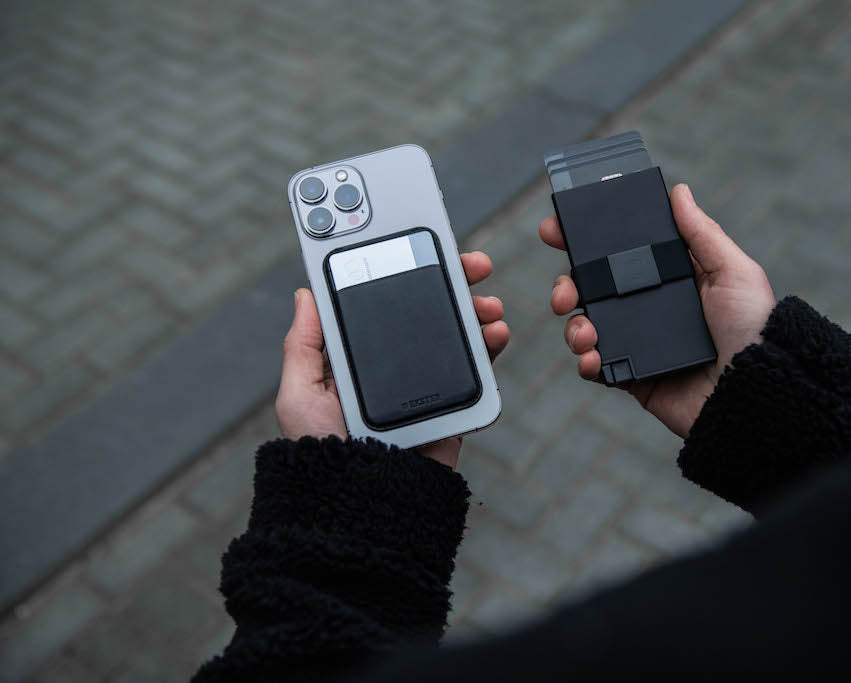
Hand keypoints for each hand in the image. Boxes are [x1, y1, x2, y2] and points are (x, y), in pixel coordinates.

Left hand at [275, 251, 509, 468]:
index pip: (377, 302)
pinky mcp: (450, 406)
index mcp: (353, 358)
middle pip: (422, 310)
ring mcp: (423, 385)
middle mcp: (390, 366)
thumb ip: (303, 347)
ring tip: (488, 303)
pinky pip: (474, 371)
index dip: (396, 268)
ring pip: (454, 334)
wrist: (365, 508)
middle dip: (449, 281)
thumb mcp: (298, 397)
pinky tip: (494, 333)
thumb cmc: (322, 458)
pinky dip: (489, 347)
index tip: (414, 242)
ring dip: (475, 310)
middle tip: (470, 262)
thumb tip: (305, 294)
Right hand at [541, 183, 774, 437]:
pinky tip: (592, 357)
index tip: (556, 230)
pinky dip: (585, 361)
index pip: (619, 254)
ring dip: (573, 325)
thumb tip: (678, 192)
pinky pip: (597, 367)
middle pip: (592, 289)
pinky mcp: (634, 377)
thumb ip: (702, 233)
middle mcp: (650, 308)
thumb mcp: (734, 272)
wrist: (755, 391)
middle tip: (564, 292)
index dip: (585, 241)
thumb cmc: (754, 329)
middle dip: (566, 286)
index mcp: (669, 278)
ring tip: (585, 331)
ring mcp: (639, 343)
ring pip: (586, 326)